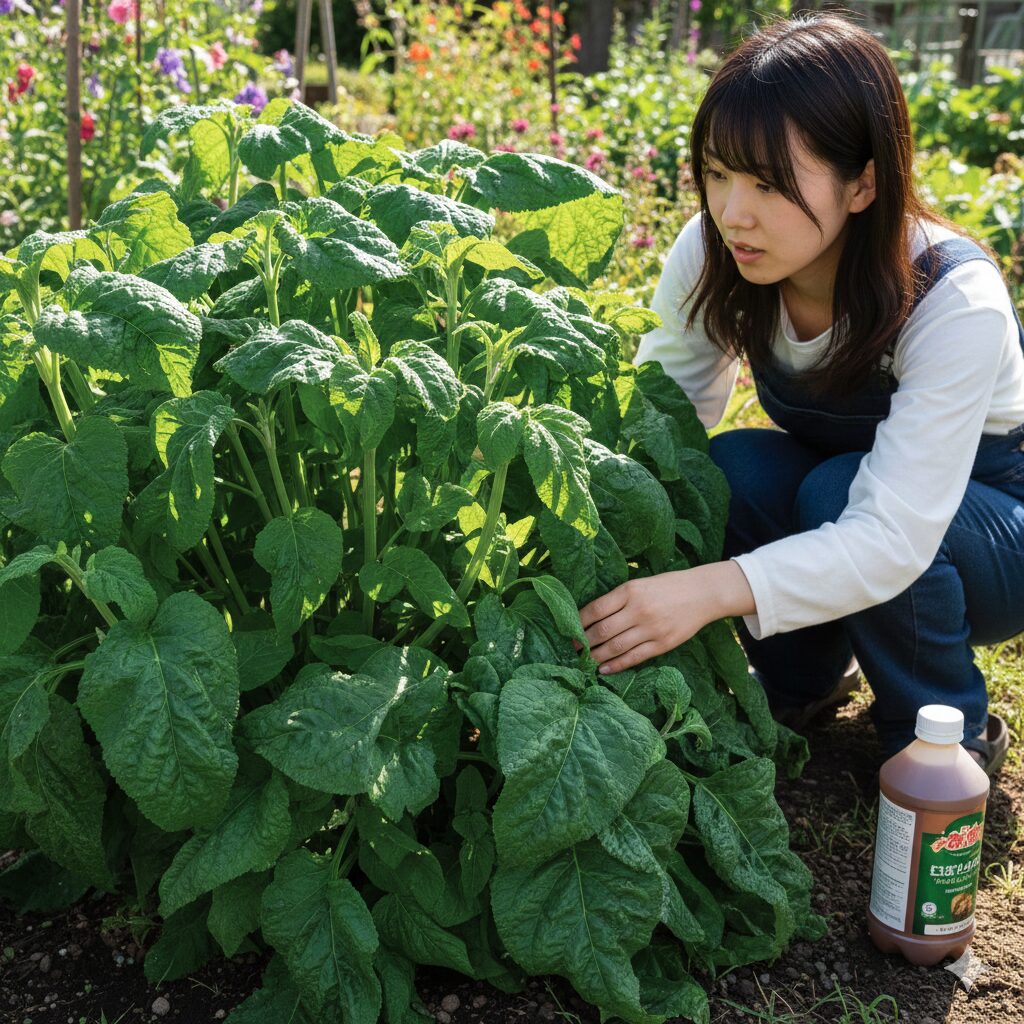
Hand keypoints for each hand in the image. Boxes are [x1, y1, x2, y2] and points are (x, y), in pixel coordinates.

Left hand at [579, 570, 716, 674]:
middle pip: (602, 630)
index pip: (596, 609)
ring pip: (616, 647)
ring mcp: (651, 628)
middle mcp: (639, 609)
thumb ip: (618, 598)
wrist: (703, 593)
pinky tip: (604, 669)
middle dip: (584, 642)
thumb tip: (591, 616)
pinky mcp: (663, 644)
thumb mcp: (640, 584)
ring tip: (586, 661)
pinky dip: (616, 665)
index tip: (570, 629)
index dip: (579, 622)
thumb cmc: (668, 586)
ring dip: (597, 656)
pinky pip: (634, 657)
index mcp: (630, 590)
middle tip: (575, 648)